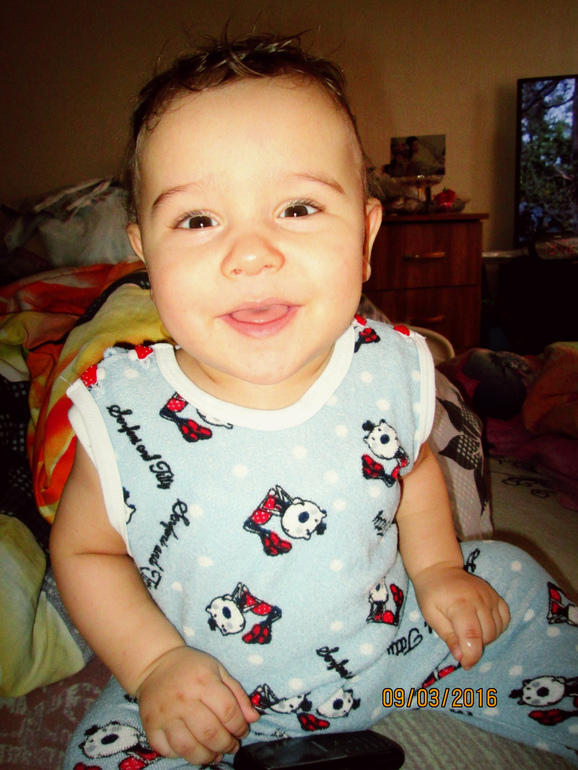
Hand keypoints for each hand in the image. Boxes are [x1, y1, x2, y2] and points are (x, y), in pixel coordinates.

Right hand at [136, 646, 259, 764]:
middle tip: (232, 746)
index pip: (227, 711)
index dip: (240, 727)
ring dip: (206, 756)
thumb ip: (237, 694)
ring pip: (188, 747)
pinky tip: (192, 750)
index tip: (242, 732)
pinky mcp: (150, 725)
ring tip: (215, 755)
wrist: (155, 663)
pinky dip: (181, 756)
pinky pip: (166, 750)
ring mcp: (165, 714)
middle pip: (209, 733)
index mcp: (203, 681)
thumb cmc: (192, 667)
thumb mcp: (218, 670)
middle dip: (226, 745)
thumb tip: (253, 719)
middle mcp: (183, 699)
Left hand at [412, 564, 509, 669]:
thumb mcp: (431, 615)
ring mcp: (490, 596)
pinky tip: (484, 627)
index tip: (465, 664)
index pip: (472, 636)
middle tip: (462, 644)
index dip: (471, 655)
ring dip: (486, 638)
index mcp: (459, 604)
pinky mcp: (495, 595)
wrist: (440, 569)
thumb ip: (447, 636)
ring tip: (470, 633)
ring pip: (497, 629)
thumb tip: (461, 657)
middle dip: (476, 647)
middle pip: (487, 635)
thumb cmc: (431, 594)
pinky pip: (505, 618)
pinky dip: (498, 628)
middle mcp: (478, 599)